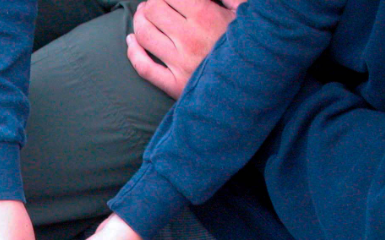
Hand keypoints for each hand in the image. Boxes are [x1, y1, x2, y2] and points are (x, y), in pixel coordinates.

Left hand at [127, 0, 245, 98]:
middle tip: (151, 4)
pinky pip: (144, 68)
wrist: (254, 86)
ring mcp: (180, 63)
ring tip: (142, 17)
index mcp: (206, 17)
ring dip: (138, 22)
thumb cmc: (252, 46)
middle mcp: (189, 39)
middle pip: (152, 12)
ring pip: (144, 36)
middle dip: (148, 4)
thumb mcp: (245, 13)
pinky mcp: (175, 85)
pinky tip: (131, 41)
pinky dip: (132, 52)